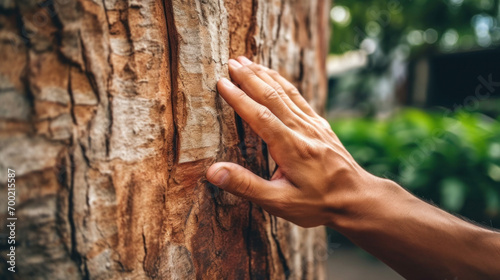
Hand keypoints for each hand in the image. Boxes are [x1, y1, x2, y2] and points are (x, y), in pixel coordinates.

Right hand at [206, 57, 384, 227]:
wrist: (358, 199)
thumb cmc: (319, 204)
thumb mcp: (280, 203)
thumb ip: (246, 186)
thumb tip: (213, 172)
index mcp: (291, 147)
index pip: (259, 115)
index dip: (238, 97)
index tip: (221, 82)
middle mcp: (303, 130)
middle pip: (272, 96)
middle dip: (249, 77)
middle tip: (230, 62)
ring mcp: (314, 125)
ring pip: (285, 92)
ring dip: (265, 75)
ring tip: (247, 61)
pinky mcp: (320, 125)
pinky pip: (299, 97)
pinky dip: (283, 83)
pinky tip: (275, 77)